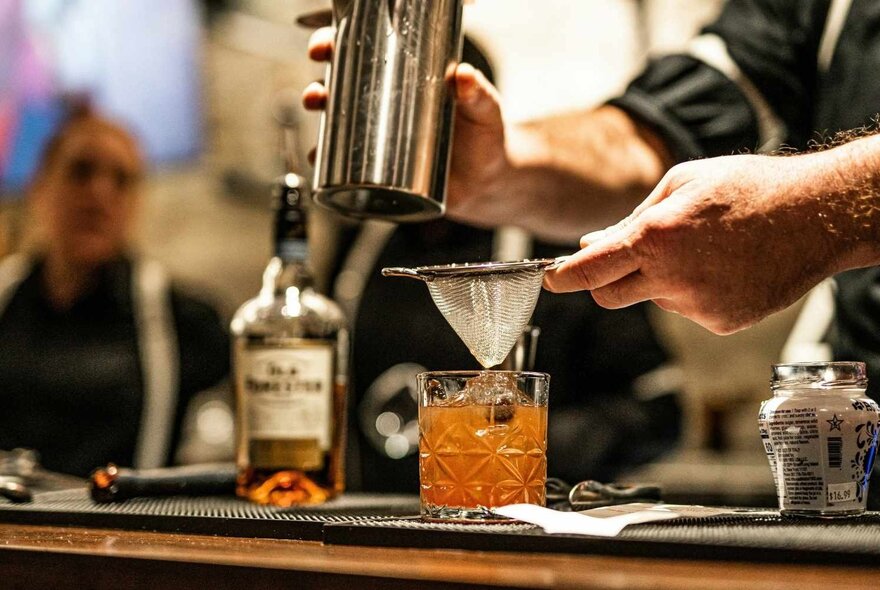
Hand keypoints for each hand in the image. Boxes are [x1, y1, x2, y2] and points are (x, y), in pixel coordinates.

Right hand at [301, 27, 508, 223]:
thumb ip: (478, 94)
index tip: (324, 49)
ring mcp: (381, 143)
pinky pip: (348, 170)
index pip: (362, 57)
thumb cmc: (486, 138)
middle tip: (318, 95)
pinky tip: (319, 165)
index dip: (336, 48)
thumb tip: (464, 77)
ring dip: (320, 129)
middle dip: (318, 89)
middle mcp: (385, 110)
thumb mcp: (484, 110)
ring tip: (319, 132)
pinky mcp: (383, 175)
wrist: (490, 183)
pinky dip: (329, 169)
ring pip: (338, 130)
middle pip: (340, 93)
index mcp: (404, 82)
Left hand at [543, 153, 843, 333]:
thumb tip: (590, 244)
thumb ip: (629, 219)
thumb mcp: (681, 184)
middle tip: (624, 258)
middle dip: (604, 281)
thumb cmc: (748, 187)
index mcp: (655, 238)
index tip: (550, 280)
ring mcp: (698, 306)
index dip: (562, 278)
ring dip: (658, 280)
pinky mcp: (721, 322)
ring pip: (652, 300)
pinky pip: (687, 310)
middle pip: (608, 297)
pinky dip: (693, 292)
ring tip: (702, 249)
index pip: (588, 271)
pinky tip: (722, 267)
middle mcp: (671, 279)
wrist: (818, 215)